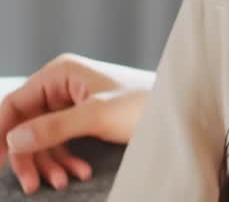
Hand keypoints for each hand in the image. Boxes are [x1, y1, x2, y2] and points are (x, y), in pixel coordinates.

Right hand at [0, 54, 153, 193]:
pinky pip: (62, 141)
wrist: (181, 111)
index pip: (15, 104)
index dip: (1, 133)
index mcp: (60, 73)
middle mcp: (63, 84)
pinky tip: (79, 172)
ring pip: (43, 137)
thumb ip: (54, 127)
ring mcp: (73, 101)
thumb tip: (14, 138)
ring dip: (50, 162)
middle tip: (32, 185)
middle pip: (26, 124)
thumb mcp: (97, 116)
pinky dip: (67, 159)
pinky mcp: (85, 117)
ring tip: (65, 182)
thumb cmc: (146, 104)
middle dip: (29, 156)